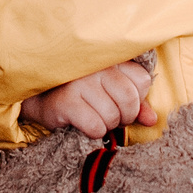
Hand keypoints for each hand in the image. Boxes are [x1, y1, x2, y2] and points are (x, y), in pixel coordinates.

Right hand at [19, 58, 158, 139]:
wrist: (40, 98)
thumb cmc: (81, 95)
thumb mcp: (110, 94)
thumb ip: (135, 104)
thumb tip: (152, 120)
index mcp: (111, 60)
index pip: (142, 80)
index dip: (137, 98)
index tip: (122, 102)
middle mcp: (97, 67)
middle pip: (130, 100)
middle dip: (125, 116)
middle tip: (111, 117)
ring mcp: (81, 83)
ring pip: (112, 116)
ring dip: (107, 126)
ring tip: (94, 118)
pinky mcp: (67, 101)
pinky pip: (95, 126)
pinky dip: (93, 132)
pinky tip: (83, 124)